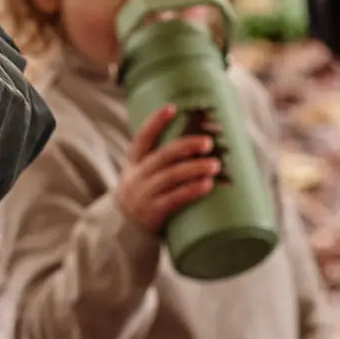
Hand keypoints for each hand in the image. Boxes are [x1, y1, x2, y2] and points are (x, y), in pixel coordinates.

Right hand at [115, 103, 220, 234]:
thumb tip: (199, 144)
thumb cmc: (144, 196)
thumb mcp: (142, 175)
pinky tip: (207, 185)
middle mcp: (138, 176)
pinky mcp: (154, 212)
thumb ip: (162, 162)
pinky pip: (174, 199)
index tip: (171, 108)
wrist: (124, 230)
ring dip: (195, 168)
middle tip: (208, 142)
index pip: (142, 138)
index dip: (155, 122)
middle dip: (186, 146)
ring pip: (171, 176)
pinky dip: (191, 190)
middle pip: (163, 156)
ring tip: (215, 164)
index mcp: (134, 163)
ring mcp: (144, 194)